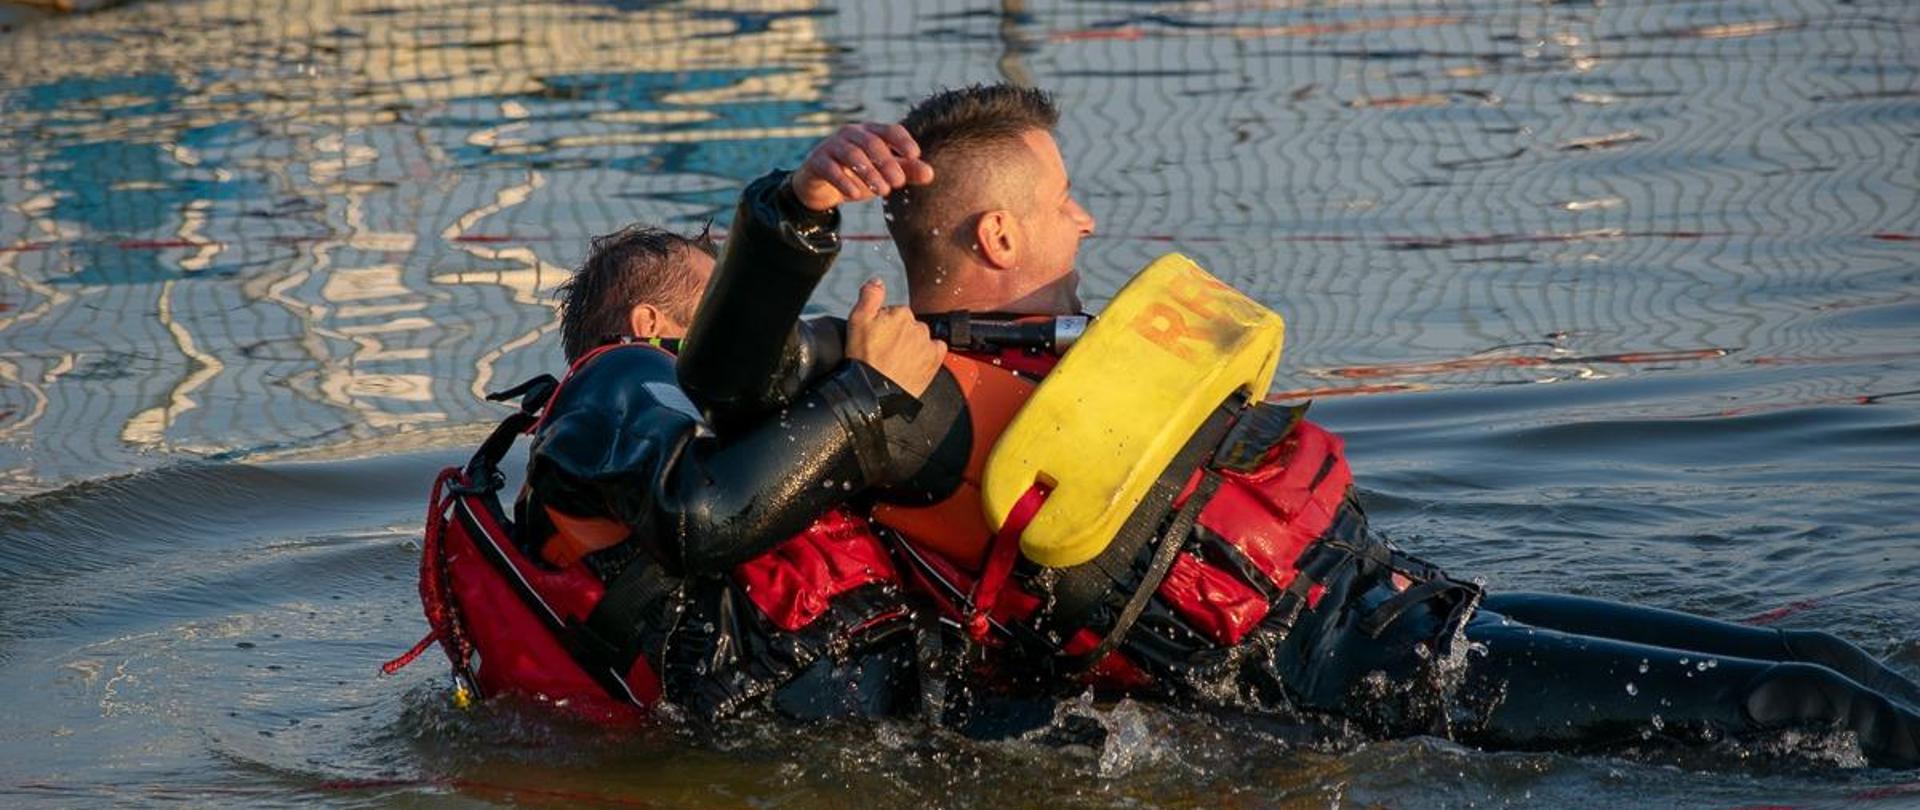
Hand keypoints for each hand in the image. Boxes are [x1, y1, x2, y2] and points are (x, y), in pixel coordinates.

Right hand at [790, 123, 935, 211]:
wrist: (820, 186)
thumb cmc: (857, 175)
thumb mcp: (883, 174)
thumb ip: (906, 172)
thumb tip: (930, 174)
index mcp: (871, 132)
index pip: (891, 130)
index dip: (903, 141)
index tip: (915, 155)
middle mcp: (851, 134)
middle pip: (872, 142)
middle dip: (887, 162)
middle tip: (899, 182)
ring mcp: (832, 146)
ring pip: (852, 154)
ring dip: (869, 173)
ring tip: (882, 191)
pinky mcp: (817, 161)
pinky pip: (831, 168)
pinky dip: (844, 181)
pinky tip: (855, 195)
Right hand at [845, 278, 944, 396]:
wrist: (873, 391)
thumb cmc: (863, 358)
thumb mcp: (857, 321)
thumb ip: (869, 296)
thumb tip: (878, 280)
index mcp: (901, 312)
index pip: (894, 313)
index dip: (883, 326)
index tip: (876, 339)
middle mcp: (918, 325)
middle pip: (909, 325)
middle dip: (898, 335)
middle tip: (884, 352)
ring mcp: (927, 343)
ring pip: (921, 338)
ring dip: (912, 345)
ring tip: (896, 360)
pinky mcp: (934, 359)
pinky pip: (937, 349)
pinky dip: (929, 354)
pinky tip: (915, 362)